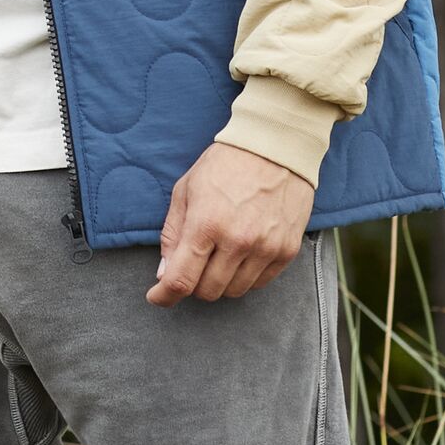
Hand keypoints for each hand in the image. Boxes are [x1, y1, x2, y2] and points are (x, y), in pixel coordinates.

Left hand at [148, 140, 314, 304]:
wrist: (275, 147)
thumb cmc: (224, 165)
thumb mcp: (186, 190)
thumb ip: (172, 233)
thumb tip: (164, 273)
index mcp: (206, 223)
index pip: (181, 280)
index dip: (164, 295)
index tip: (157, 296)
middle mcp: (238, 241)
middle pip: (207, 291)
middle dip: (192, 284)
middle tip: (192, 265)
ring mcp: (266, 248)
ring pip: (233, 291)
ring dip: (219, 282)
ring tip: (218, 255)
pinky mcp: (287, 251)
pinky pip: (259, 284)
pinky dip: (244, 277)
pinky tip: (240, 255)